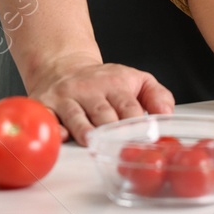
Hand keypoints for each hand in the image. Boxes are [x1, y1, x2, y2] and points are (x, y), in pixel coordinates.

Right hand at [25, 56, 173, 145]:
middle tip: (122, 147)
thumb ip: (156, 96)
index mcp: (115, 84)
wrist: (63, 66)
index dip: (136, 124)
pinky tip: (62, 134)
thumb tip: (167, 115)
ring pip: (78, 117)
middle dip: (112, 132)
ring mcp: (67, 97)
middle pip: (104, 114)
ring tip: (95, 143)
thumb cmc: (103, 80)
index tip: (144, 138)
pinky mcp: (46, 105)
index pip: (129, 107)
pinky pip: (49, 118)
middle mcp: (90, 89)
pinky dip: (54, 127)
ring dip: (87, 132)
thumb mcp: (135, 79)